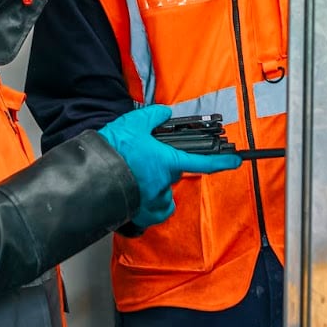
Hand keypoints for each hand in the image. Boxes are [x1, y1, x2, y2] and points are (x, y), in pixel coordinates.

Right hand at [98, 105, 241, 227]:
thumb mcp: (134, 123)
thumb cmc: (113, 151)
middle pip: (174, 176)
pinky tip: (137, 198)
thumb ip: (153, 116)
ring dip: (157, 189)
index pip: (202, 162)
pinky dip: (149, 208)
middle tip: (145, 159)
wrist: (90, 175)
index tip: (236, 162)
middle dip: (164, 168)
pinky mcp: (139, 214)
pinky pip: (151, 213)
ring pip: (164, 196)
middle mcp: (163, 183)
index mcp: (167, 161)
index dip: (221, 162)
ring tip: (139, 180)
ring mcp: (152, 201)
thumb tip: (164, 112)